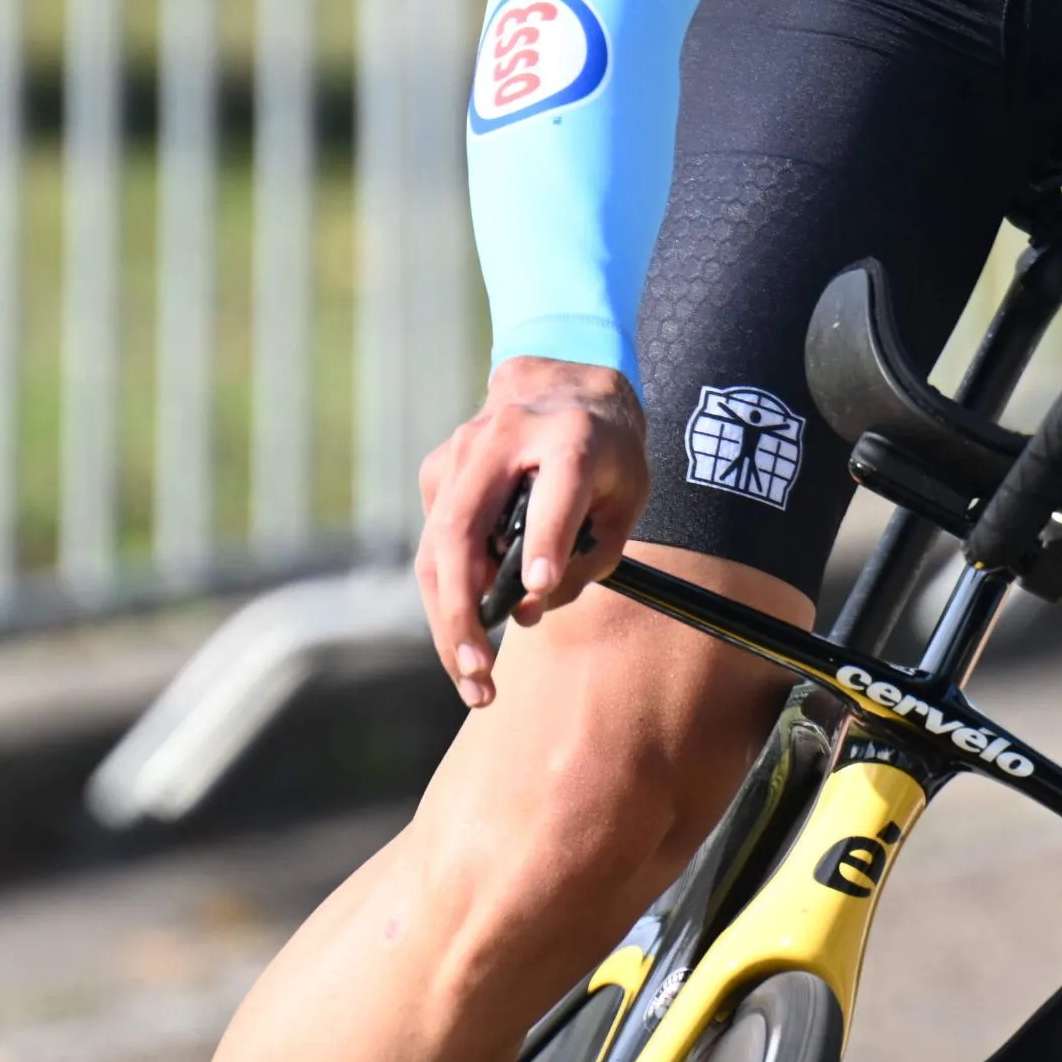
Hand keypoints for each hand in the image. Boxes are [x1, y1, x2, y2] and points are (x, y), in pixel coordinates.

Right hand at [414, 357, 648, 707]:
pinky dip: (447, 593)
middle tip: (480, 674)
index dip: (546, 540)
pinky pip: (435, 543)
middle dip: (462, 611)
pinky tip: (471, 626)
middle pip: (463, 531)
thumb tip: (531, 608)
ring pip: (436, 547)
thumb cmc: (606, 452)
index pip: (555, 492)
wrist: (563, 383)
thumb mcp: (627, 496)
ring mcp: (461, 450)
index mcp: (572, 437)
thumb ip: (592, 554)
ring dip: (447, 619)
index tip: (538, 590)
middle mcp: (505, 438)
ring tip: (473, 678)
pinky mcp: (438, 469)